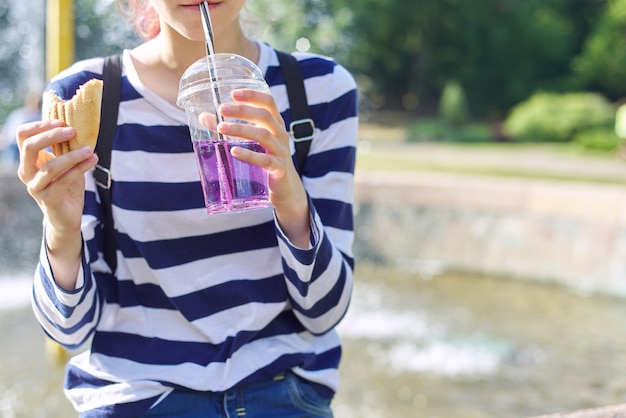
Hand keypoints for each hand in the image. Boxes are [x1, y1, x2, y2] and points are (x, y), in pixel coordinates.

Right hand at [16, 119, 98, 287]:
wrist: (67, 215)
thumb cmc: (66, 184)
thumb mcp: (66, 162)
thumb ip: (65, 147)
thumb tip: (77, 123)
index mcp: (28, 160)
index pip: (23, 135)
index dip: (39, 125)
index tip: (61, 122)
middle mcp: (27, 172)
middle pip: (30, 147)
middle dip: (51, 136)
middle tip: (73, 131)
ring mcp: (35, 187)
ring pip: (50, 167)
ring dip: (72, 156)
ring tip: (90, 150)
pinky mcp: (48, 199)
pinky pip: (64, 181)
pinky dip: (80, 169)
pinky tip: (93, 160)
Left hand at [216, 89, 310, 246]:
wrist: (284, 189)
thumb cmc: (265, 160)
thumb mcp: (251, 143)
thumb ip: (230, 129)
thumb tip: (204, 117)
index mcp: (275, 125)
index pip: (268, 102)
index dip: (253, 95)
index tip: (233, 93)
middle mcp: (281, 135)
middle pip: (265, 116)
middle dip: (242, 110)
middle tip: (221, 109)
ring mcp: (281, 152)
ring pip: (263, 135)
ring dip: (241, 129)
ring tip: (221, 128)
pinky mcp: (279, 169)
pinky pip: (265, 160)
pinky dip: (249, 155)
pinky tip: (234, 151)